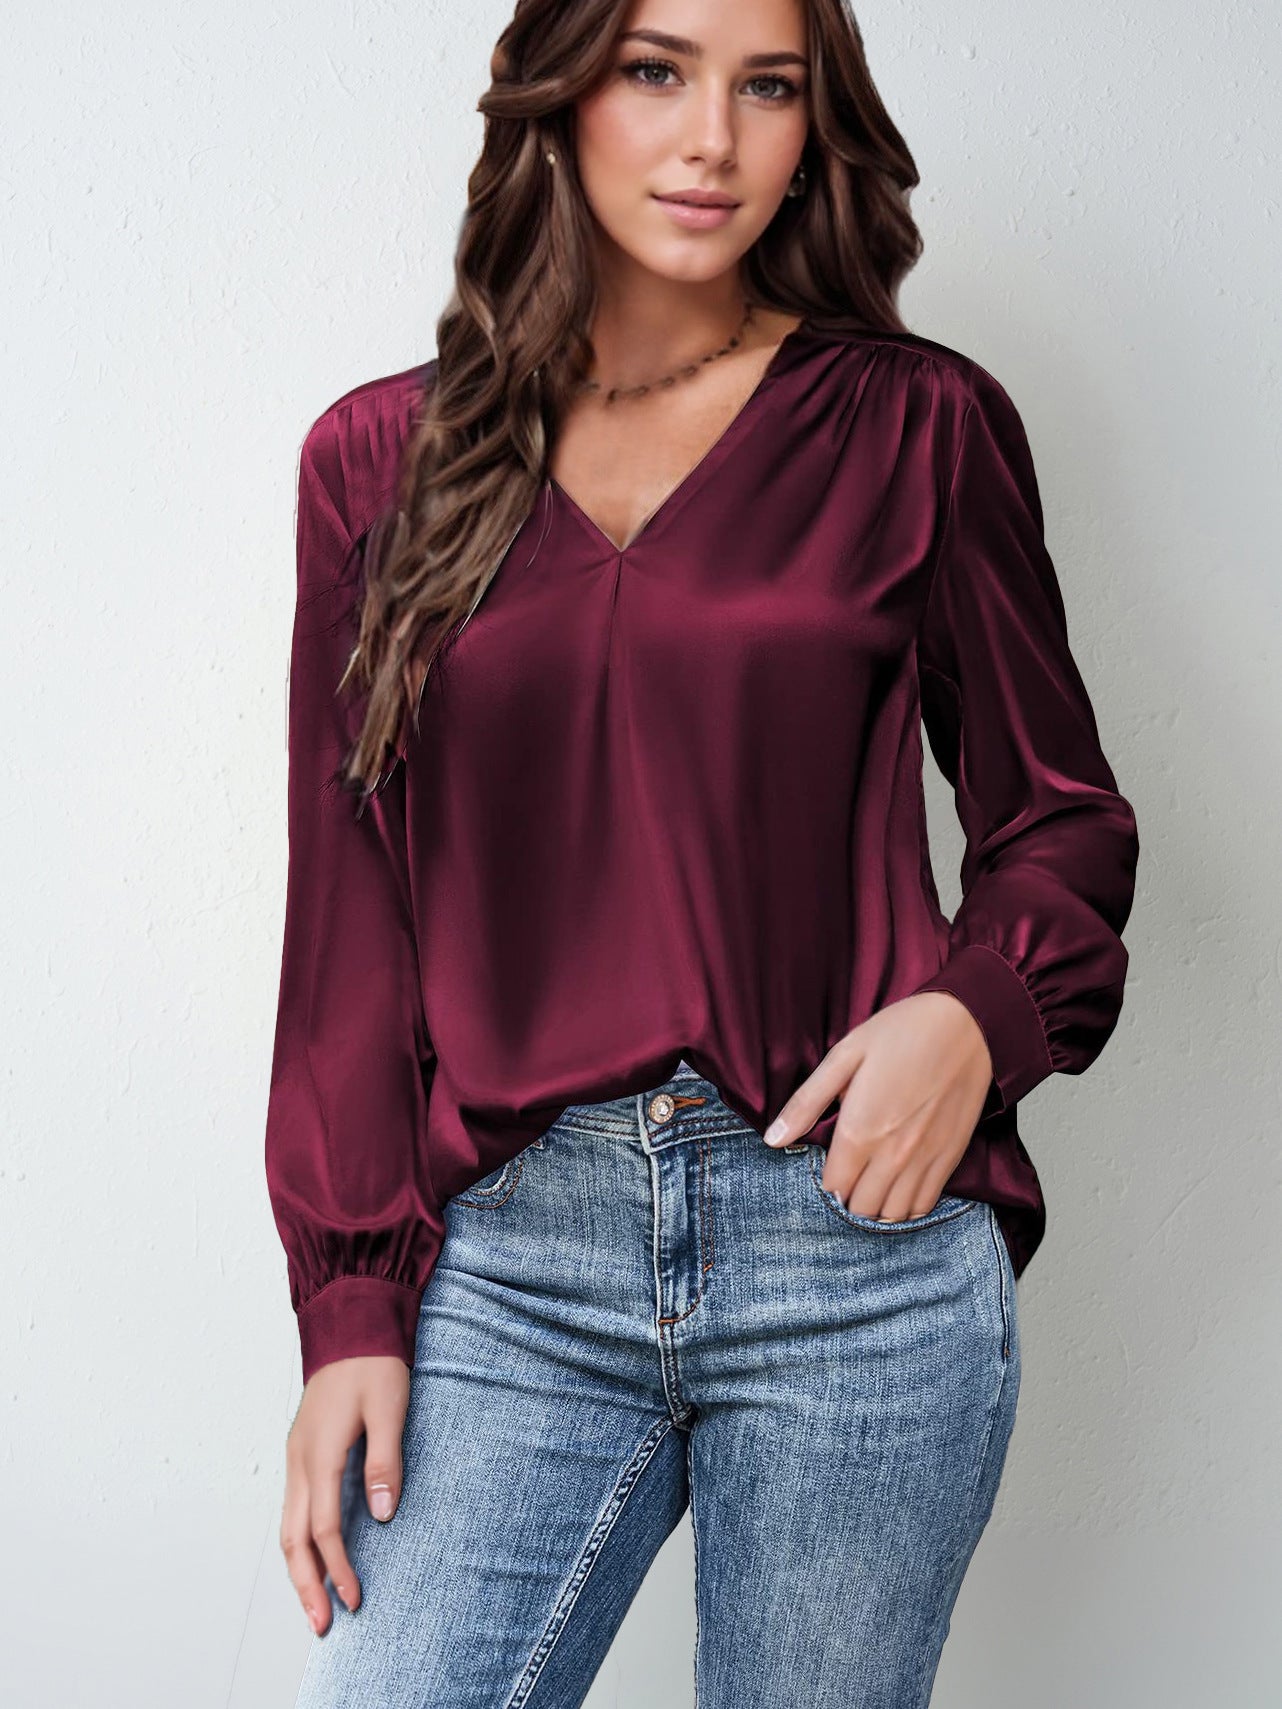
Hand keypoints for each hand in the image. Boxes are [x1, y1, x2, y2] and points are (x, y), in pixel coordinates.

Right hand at [280, 1355, 409, 1634]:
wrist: (352, 1323)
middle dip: (306, 1585)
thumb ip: (384, 1460)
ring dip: (299, 1568)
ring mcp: (296, 1455)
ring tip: (313, 1603)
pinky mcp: (302, 1450)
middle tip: (322, 1625)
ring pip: (288, 1526)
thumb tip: (382, 1513)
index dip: (339, 1568)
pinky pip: (292, 1508)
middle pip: (294, 1539)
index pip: (325, 1528)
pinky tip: (312, 1556)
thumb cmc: (374, 1363)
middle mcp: (299, 1460)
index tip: (355, 1599)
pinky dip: (299, 1541)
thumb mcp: (389, 1407)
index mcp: (320, 1452)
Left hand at [764, 993, 994, 1219]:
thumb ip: (807, 1102)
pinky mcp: (950, 1158)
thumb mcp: (844, 1056)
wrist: (967, 1025)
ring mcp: (925, 1160)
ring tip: (872, 1181)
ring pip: (893, 1215)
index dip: (826, 1181)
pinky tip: (899, 1183)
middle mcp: (892, 1154)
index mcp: (860, 1130)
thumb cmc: (901, 1033)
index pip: (833, 1187)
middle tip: (849, 1173)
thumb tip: (773, 1139)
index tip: (829, 1165)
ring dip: (877, 1205)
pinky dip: (908, 1205)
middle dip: (848, 1196)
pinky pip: (924, 1206)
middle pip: (861, 1208)